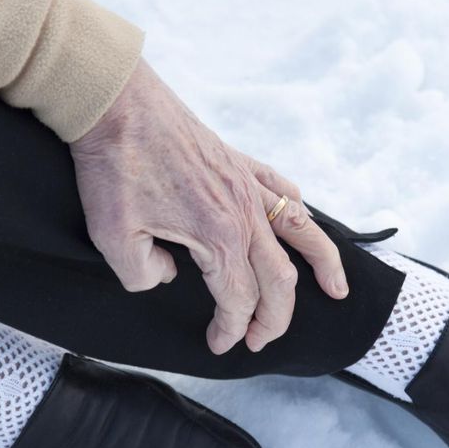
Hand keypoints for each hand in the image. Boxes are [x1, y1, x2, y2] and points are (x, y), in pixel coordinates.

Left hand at [70, 59, 348, 354]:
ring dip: (323, 265)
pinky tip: (300, 219)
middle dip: (276, 318)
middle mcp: (244, 212)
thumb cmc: (112, 168)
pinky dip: (298, 210)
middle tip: (260, 341)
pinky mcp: (238, 160)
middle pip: (279, 278)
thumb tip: (168, 275)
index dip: (232, 329)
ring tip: (336, 291)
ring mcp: (246, 183)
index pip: (239, 299)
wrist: (114, 103)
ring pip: (302, 231)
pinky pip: (282, 188)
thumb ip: (143, 275)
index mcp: (219, 236)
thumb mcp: (113, 237)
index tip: (219, 345)